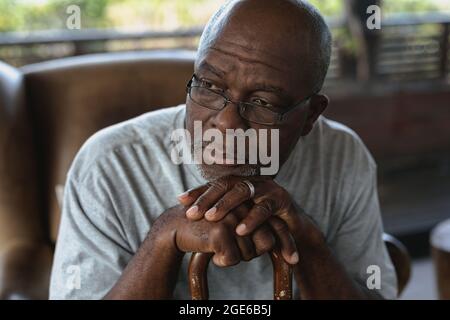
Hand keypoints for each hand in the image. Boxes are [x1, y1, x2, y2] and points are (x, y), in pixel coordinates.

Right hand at [157, 204, 290, 266]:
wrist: (176, 226)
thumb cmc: (207, 228)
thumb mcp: (231, 224)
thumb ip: (250, 227)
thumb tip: (271, 243)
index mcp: (250, 203)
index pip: (276, 227)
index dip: (286, 244)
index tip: (293, 261)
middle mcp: (245, 206)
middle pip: (266, 243)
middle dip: (250, 254)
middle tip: (231, 250)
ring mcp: (233, 216)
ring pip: (249, 253)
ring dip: (233, 257)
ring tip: (217, 247)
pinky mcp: (220, 228)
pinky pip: (232, 259)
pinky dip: (221, 261)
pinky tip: (210, 252)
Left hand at [177, 176, 323, 263]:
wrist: (291, 233)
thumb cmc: (260, 226)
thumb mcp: (238, 220)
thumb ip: (219, 219)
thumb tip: (187, 219)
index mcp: (239, 184)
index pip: (215, 185)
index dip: (198, 192)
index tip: (180, 201)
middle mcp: (251, 182)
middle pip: (225, 185)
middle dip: (207, 199)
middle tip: (192, 214)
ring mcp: (266, 188)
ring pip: (243, 191)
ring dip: (226, 205)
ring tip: (211, 218)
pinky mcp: (281, 200)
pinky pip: (264, 208)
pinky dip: (251, 219)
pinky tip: (240, 230)